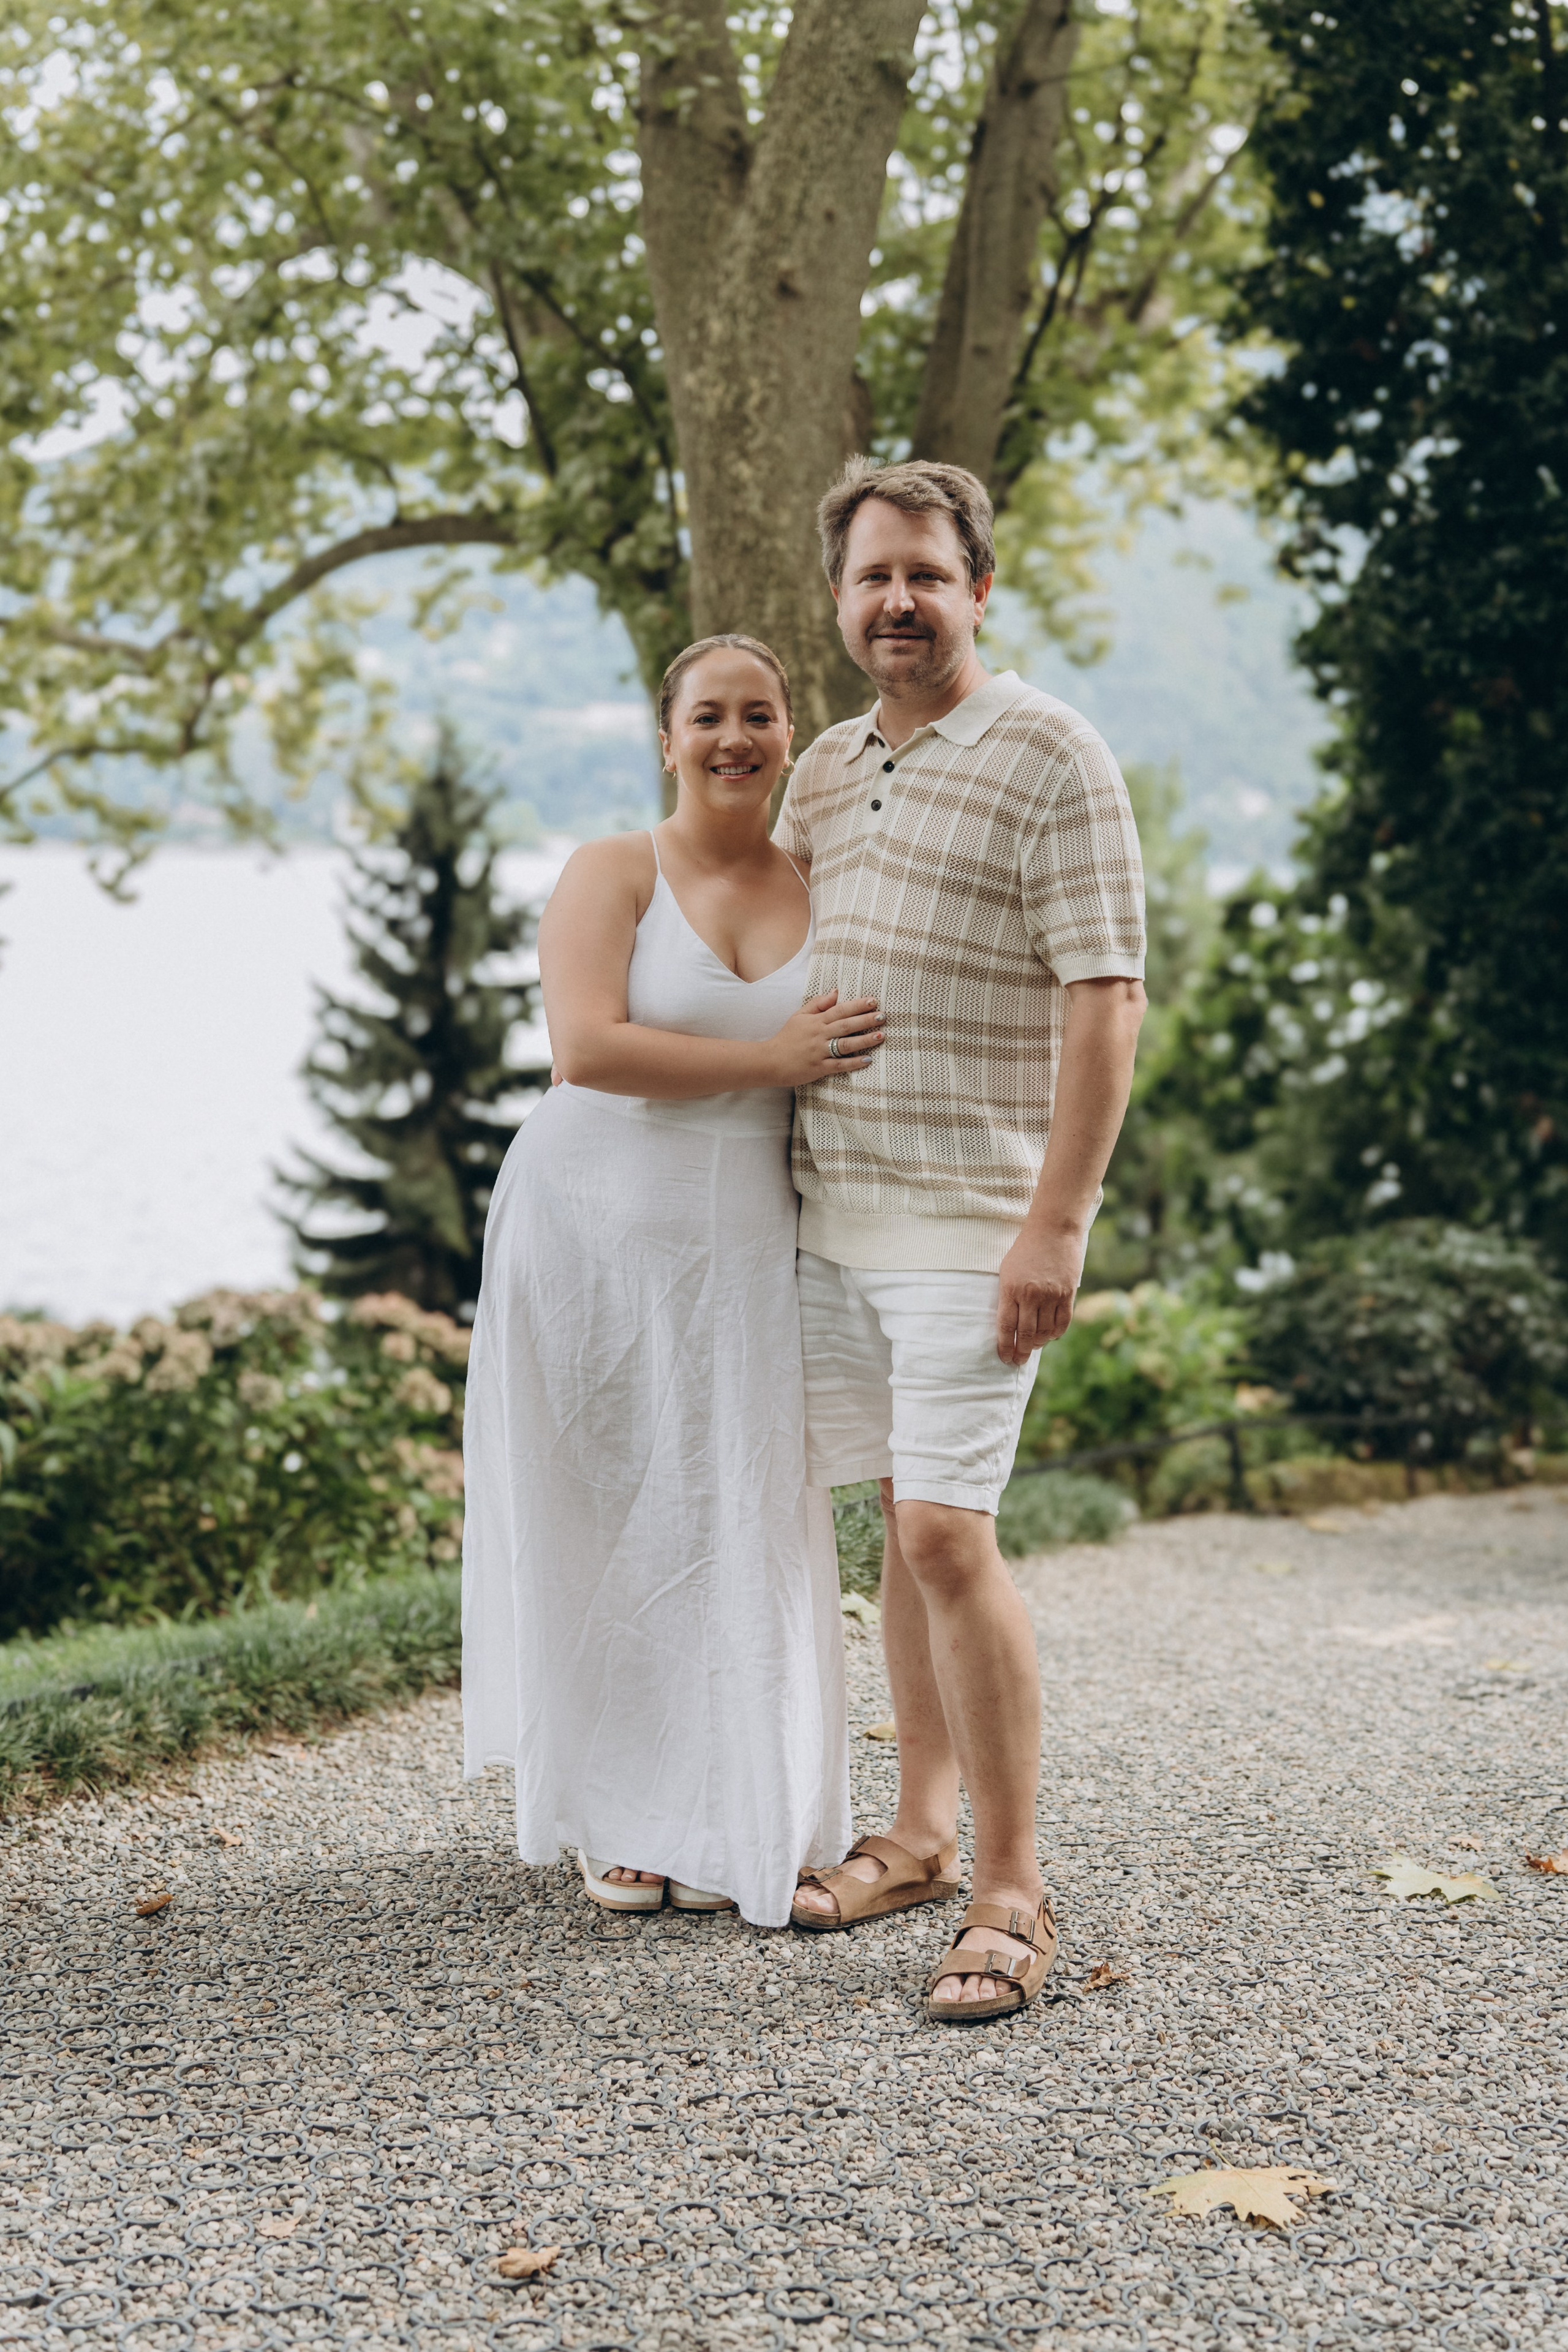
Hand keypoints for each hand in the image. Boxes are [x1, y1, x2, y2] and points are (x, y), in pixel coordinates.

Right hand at [769, 992, 884, 1084]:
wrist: (770, 1061)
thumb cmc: (787, 1038)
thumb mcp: (799, 1016)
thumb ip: (817, 1003)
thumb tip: (836, 992)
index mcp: (816, 1021)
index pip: (840, 1010)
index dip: (857, 1005)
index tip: (873, 1001)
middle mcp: (819, 1035)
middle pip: (845, 1025)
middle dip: (865, 1020)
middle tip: (882, 1016)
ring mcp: (819, 1052)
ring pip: (845, 1045)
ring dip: (864, 1040)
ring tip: (880, 1036)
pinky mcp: (818, 1068)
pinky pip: (839, 1065)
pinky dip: (853, 1063)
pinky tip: (867, 1060)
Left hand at [996, 1226, 1083, 1364]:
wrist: (1053, 1230)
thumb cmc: (1025, 1250)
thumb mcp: (1007, 1271)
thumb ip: (1008, 1296)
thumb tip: (1010, 1325)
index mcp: (1010, 1289)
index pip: (1006, 1326)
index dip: (1004, 1346)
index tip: (1004, 1358)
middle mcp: (1030, 1295)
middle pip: (1025, 1334)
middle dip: (1021, 1351)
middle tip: (1019, 1360)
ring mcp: (1051, 1295)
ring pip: (1045, 1331)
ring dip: (1039, 1342)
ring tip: (1034, 1345)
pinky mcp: (1067, 1293)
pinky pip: (1062, 1322)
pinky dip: (1055, 1333)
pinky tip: (1049, 1336)